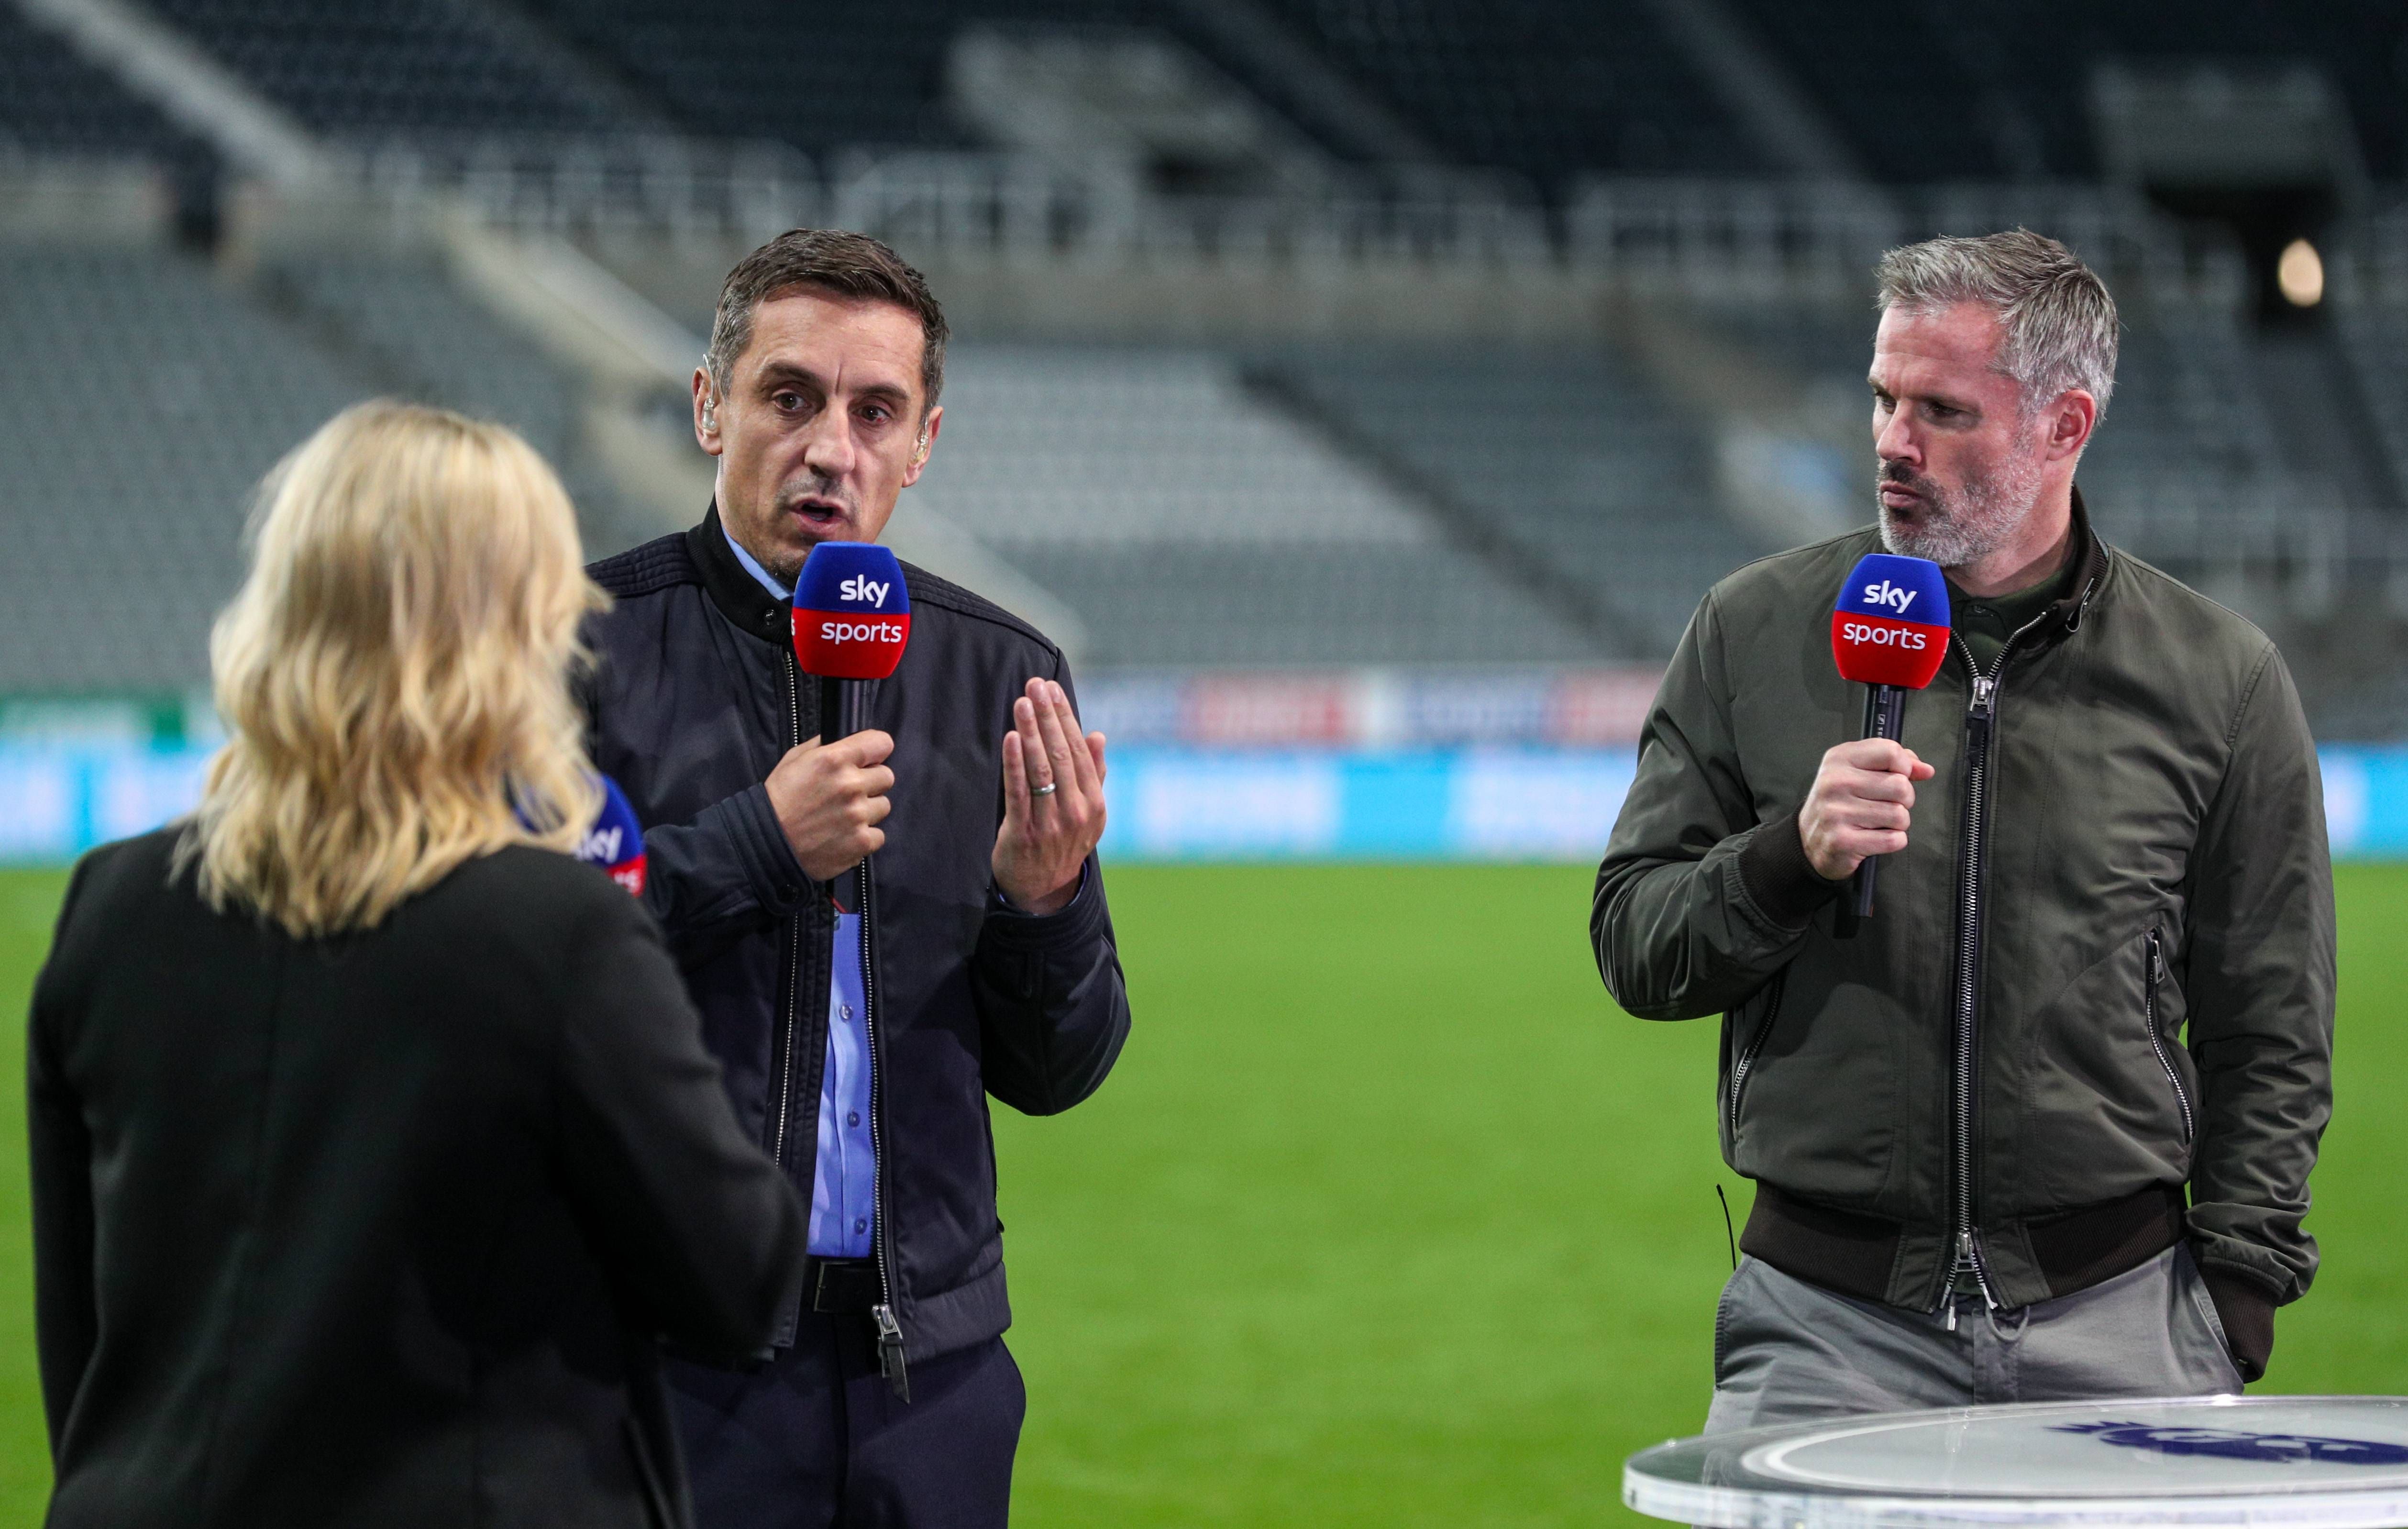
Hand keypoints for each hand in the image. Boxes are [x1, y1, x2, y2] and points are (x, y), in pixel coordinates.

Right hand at [766, 730, 894, 881]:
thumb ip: (824, 746)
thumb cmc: (779, 800)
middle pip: (886, 776)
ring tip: (843, 816)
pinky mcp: (862, 842)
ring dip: (868, 810)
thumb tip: (847, 740)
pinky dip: (864, 836)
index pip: (881, 743)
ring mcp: (858, 815)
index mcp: (834, 760)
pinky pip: (879, 834)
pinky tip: (844, 835)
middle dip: (871, 782)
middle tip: (849, 792)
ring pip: (883, 806)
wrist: (766, 843)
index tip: (869, 758)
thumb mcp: (795, 760)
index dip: (876, 751)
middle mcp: (850, 785)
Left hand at [993, 678, 1106, 915]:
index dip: (1065, 718)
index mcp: (1095, 804)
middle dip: (1048, 717)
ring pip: (1041, 770)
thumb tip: (1097, 735)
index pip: (1081, 752)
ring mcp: (1050, 824)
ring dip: (1031, 733)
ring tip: (1022, 703)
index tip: (1052, 689)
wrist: (1043, 890)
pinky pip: (1019, 792)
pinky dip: (1015, 763)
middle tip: (1035, 686)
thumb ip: (1094, 773)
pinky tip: (1011, 738)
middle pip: (1062, 756)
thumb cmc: (1063, 841)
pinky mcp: (1023, 833)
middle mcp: (1077, 813)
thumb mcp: (1087, 812)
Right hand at [1799, 738, 1935, 879]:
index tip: (1895, 777)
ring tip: (1878, 822)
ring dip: (1897, 823)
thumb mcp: (1859, 771)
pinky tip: (1874, 838)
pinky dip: (1892, 841)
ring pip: (1900, 815)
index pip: (1891, 752)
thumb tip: (1926, 770)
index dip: (1904, 767)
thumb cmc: (1841, 801)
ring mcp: (1836, 812)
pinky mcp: (1843, 841)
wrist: (1808, 840)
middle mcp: (1835, 782)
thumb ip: (1894, 764)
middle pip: (1901, 786)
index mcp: (1839, 758)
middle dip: (1903, 799)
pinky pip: (1894, 839)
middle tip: (1886, 804)